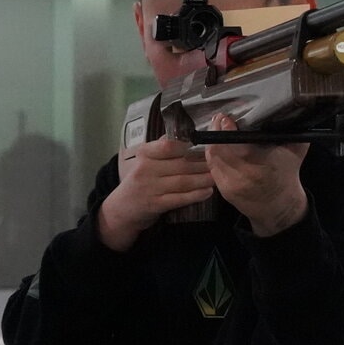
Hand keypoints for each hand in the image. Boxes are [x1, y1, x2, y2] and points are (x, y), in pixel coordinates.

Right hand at [98, 137, 214, 251]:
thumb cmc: (141, 180)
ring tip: (218, 176)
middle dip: (204, 164)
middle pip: (181, 164)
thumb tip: (190, 135)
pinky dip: (195, 195)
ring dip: (203, 179)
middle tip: (222, 162)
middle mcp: (145, 169)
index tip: (208, 145)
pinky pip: (178, 198)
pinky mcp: (154, 204)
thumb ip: (164, 149)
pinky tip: (208, 192)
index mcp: (145, 153)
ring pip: (182, 181)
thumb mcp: (147, 161)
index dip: (190, 146)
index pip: (169, 145)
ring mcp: (149, 187)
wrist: (121, 209)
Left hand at [204, 113, 310, 237]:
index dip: (228, 131)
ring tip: (215, 127)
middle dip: (216, 132)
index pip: (240, 147)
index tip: (225, 118)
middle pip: (220, 150)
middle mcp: (246, 176)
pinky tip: (215, 143)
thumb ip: (294, 132)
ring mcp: (232, 184)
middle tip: (219, 118)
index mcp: (265, 165)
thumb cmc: (287, 174)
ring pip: (213, 158)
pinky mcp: (223, 190)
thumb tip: (291, 110)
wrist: (278, 204)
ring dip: (212, 141)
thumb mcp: (297, 152)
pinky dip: (212, 153)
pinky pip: (212, 167)